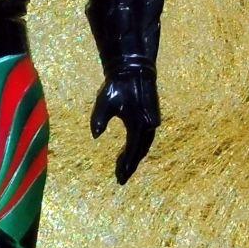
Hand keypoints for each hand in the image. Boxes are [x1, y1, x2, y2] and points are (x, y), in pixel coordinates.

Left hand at [90, 69, 159, 184]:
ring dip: (135, 158)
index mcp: (139, 124)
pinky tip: (131, 152)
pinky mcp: (152, 118)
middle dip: (130, 165)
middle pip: (140, 152)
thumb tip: (95, 136)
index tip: (120, 177)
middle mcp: (149, 126)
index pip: (132, 151)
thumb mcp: (104, 101)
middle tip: (121, 178)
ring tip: (124, 169)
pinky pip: (145, 139)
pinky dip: (139, 148)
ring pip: (144, 146)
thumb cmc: (118, 85)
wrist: (135, 69)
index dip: (126, 165)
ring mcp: (152, 122)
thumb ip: (99, 119)